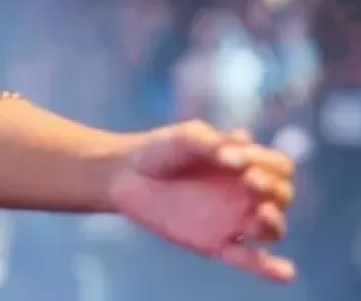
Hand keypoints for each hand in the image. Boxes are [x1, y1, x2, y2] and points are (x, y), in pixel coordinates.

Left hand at [108, 120, 295, 282]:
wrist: (124, 174)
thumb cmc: (159, 150)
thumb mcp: (185, 136)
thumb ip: (212, 142)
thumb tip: (236, 158)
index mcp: (246, 165)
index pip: (279, 167)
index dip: (268, 163)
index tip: (238, 158)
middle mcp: (246, 195)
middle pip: (282, 197)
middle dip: (273, 190)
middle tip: (249, 181)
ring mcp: (233, 221)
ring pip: (271, 230)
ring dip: (272, 224)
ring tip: (258, 215)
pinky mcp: (216, 244)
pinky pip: (248, 261)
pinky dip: (268, 269)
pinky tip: (286, 273)